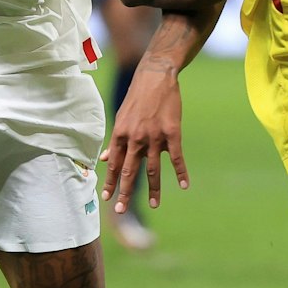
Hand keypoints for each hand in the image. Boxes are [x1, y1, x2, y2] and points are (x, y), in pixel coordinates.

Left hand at [102, 62, 187, 212]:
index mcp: (120, 134)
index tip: (107, 198)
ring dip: (153, 189)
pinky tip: (184, 185)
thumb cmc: (137, 98)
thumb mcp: (121, 118)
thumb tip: (103, 159)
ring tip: (154, 205)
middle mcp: (135, 138)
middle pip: (129, 170)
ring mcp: (154, 136)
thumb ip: (115, 141)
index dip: (110, 182)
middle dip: (125, 192)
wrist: (156, 77)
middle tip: (120, 210)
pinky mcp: (172, 133)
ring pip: (152, 169)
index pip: (114, 164)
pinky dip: (181, 172)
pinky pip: (176, 158)